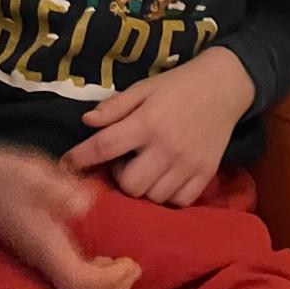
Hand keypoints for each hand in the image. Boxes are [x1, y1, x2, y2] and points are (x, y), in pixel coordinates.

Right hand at [0, 135, 140, 288]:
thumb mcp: (28, 172)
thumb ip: (57, 188)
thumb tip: (86, 202)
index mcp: (44, 245)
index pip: (83, 285)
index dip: (112, 283)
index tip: (132, 263)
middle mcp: (40, 257)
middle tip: (133, 268)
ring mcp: (35, 254)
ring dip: (102, 285)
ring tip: (121, 265)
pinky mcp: (32, 246)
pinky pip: (66, 274)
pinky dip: (89, 273)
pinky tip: (96, 256)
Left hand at [66, 48, 253, 207]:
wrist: (223, 88)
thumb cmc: (176, 86)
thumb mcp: (142, 88)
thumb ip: (114, 107)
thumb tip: (86, 121)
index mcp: (147, 122)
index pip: (104, 147)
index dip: (80, 158)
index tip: (66, 164)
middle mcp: (167, 148)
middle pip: (130, 185)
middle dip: (119, 177)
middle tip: (124, 161)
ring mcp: (188, 164)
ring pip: (154, 197)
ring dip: (142, 187)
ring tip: (145, 167)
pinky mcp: (206, 174)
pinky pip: (179, 202)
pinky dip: (167, 195)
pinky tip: (163, 178)